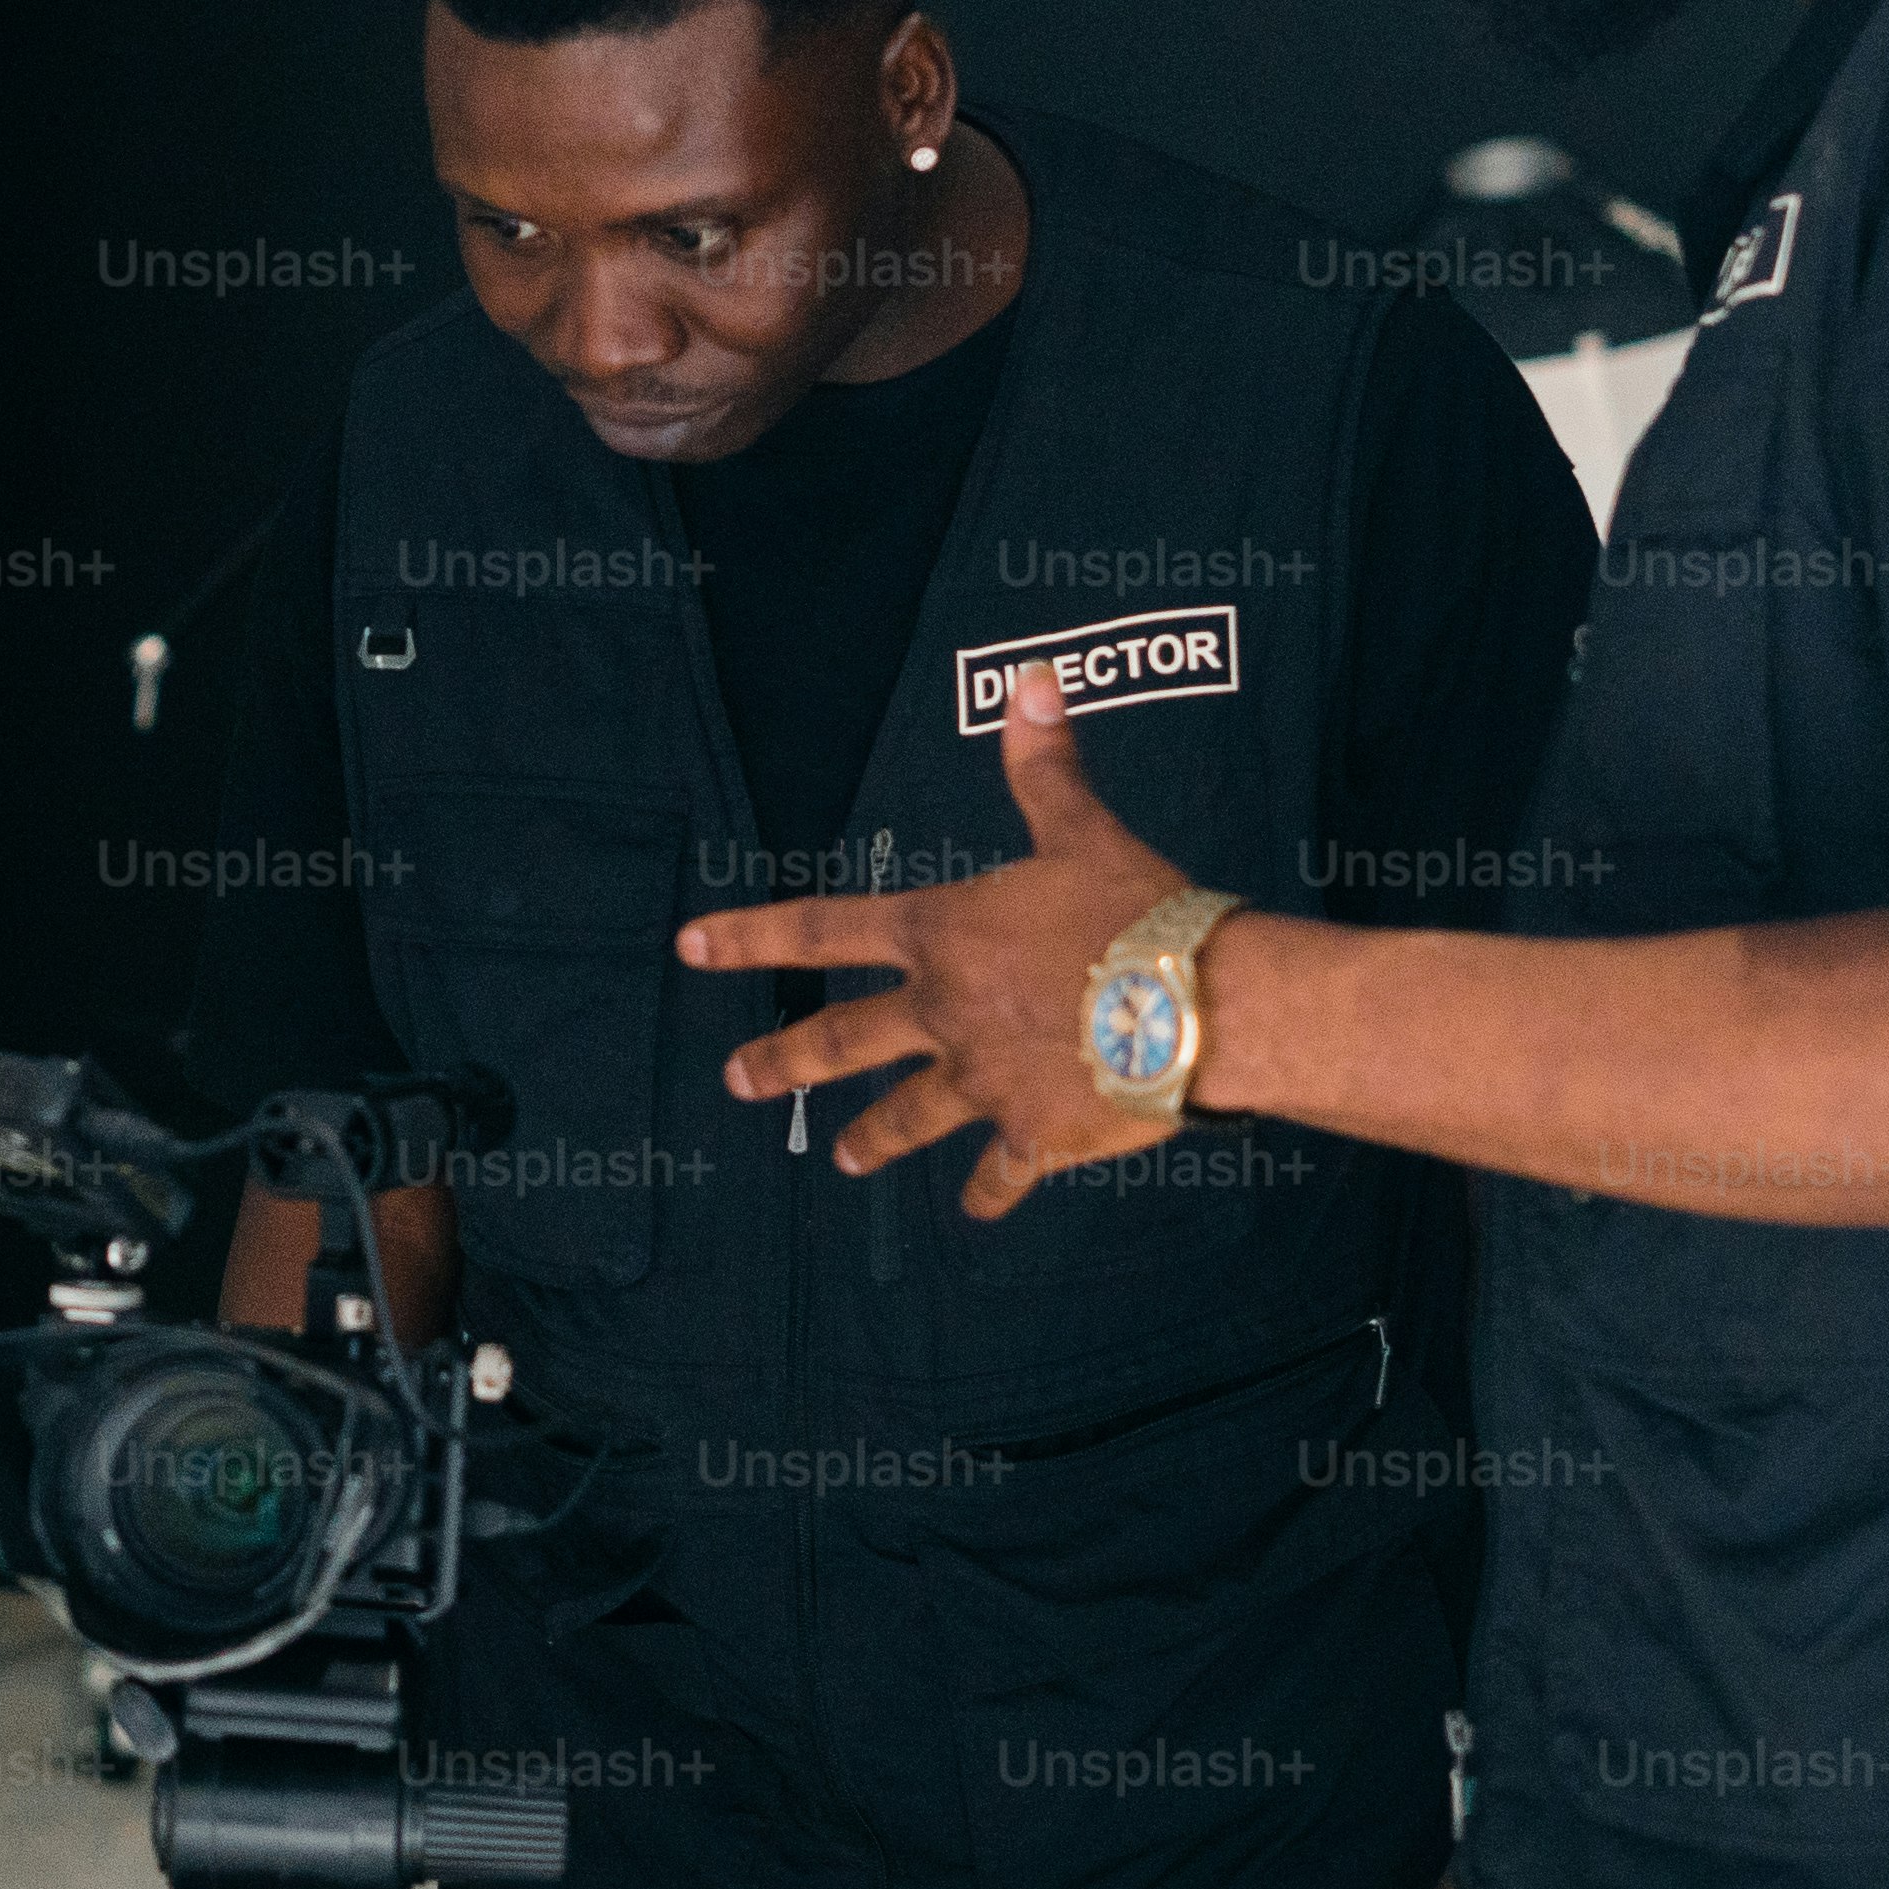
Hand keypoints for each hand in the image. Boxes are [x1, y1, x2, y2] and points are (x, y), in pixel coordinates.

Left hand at [684, 668, 1202, 1212]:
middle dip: (783, 1061)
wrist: (1199, 1006)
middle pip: (841, 1040)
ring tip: (846, 1158)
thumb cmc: (1138, 911)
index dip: (751, 935)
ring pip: (906, 1116)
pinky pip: (1002, 1172)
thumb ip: (1044, 767)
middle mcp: (944, 1014)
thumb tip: (1032, 680)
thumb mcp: (1083, 830)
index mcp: (942, 936)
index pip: (824, 929)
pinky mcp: (1034, 1135)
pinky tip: (979, 1209)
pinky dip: (991, 1191)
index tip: (689, 948)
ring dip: (873, 1138)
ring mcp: (982, 1082)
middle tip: (737, 1081)